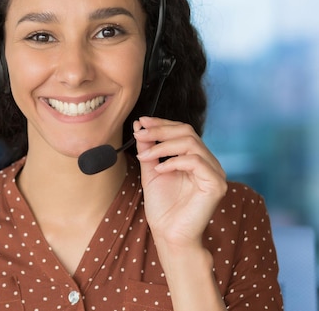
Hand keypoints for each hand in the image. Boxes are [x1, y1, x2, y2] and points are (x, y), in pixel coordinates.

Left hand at [133, 116, 226, 248]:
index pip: (182, 130)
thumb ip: (149, 149)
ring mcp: (215, 173)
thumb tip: (140, 125)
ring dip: (163, 145)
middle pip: (187, 131)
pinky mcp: (216, 185)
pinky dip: (174, 161)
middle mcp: (208, 162)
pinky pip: (196, 162)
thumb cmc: (162, 207)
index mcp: (195, 158)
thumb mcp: (151, 171)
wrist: (169, 234)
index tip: (141, 121)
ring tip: (145, 156)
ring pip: (191, 143)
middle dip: (160, 130)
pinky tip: (160, 170)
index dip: (162, 123)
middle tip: (140, 134)